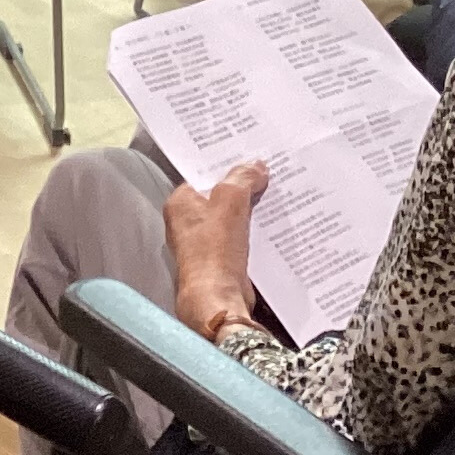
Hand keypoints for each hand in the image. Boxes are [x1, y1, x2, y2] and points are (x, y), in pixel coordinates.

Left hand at [164, 160, 267, 341]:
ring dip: (250, 210)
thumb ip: (242, 178)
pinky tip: (272, 224)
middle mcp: (186, 223)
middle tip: (267, 174)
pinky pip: (239, 237)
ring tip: (274, 194)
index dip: (226, 166)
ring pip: (230, 217)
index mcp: (180, 203)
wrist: (219, 297)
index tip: (249, 157)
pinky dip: (253, 230)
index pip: (203, 175)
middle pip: (218, 196)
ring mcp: (202, 243)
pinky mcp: (219, 260)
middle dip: (242, 187)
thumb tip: (255, 166)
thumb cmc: (214, 250)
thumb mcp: (230, 201)